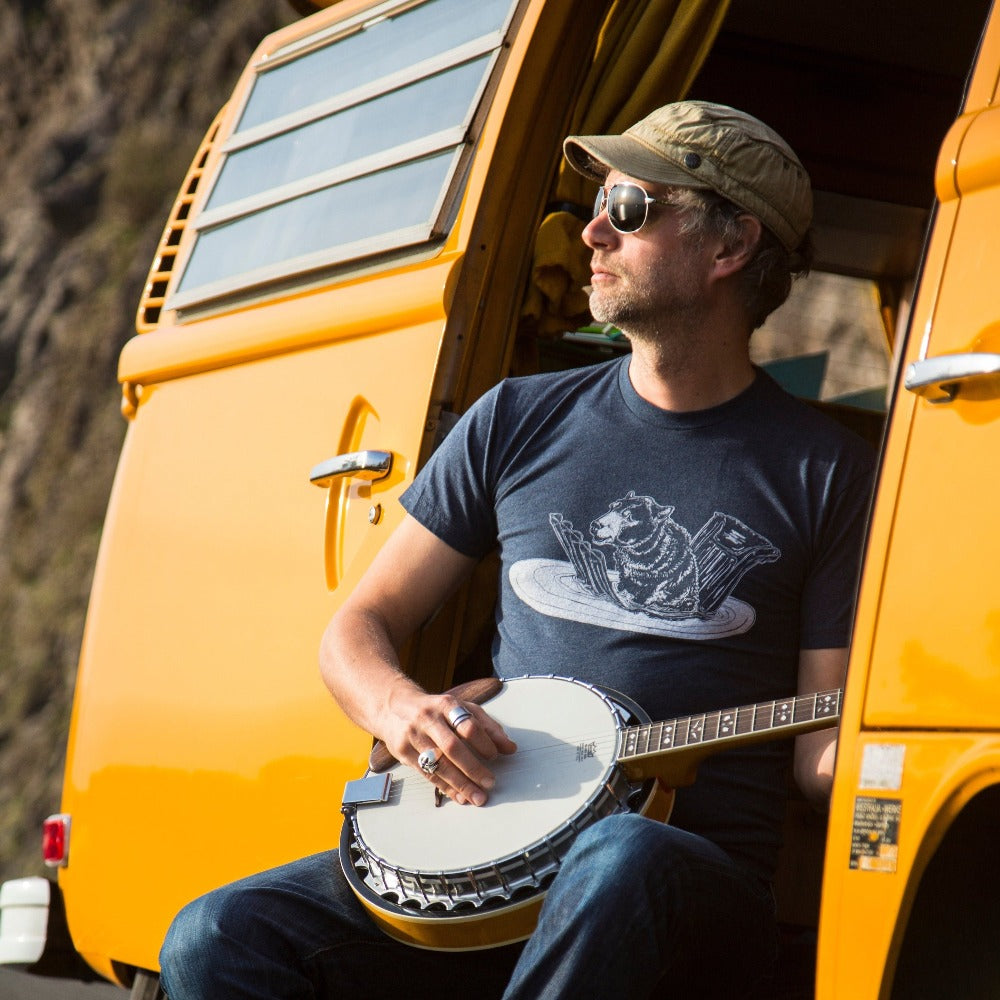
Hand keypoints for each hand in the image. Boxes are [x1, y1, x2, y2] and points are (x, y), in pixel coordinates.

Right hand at [381, 683, 516, 805]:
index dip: (484, 742)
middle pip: (452, 747)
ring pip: (439, 764)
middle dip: (473, 768)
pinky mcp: (403, 752)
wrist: (393, 707)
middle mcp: (428, 720)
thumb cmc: (435, 710)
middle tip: (490, 782)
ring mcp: (414, 737)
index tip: (496, 756)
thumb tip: (510, 747)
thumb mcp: (461, 709)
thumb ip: (487, 727)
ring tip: (477, 797)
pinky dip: (446, 788)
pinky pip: (427, 774)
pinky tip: (459, 797)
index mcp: (446, 705)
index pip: (468, 725)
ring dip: (460, 784)